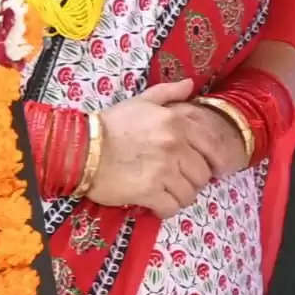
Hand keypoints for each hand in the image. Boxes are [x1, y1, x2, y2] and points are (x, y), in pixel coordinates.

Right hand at [85, 82, 230, 214]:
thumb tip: (190, 84)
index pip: (213, 147)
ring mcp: (164, 170)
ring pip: (189, 193)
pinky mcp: (149, 192)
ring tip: (166, 192)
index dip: (213, 161)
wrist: (81, 147)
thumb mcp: (140, 102)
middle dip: (193, 180)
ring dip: (180, 196)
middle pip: (203, 174)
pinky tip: (157, 204)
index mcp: (177, 122)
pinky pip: (172, 207)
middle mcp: (175, 146)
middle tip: (178, 180)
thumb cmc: (110, 124)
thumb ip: (168, 93)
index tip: (208, 168)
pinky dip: (166, 209)